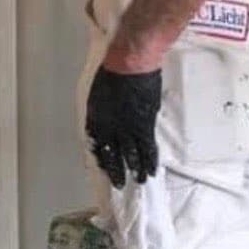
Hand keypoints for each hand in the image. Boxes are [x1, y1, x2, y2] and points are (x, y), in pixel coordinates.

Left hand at [85, 66, 161, 187]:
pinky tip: (151, 171)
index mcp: (96, 119)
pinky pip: (147, 149)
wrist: (129, 65)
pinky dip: (150, 161)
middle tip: (119, 183)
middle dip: (116, 170)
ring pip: (131, 156)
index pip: (96, 145)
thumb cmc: (113, 72)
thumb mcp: (100, 94)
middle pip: (112, 155)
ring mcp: (126, 130)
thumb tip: (110, 118)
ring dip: (135, 170)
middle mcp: (109, 129)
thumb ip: (104, 110)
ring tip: (139, 180)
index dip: (101, 157)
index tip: (104, 165)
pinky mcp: (143, 127)